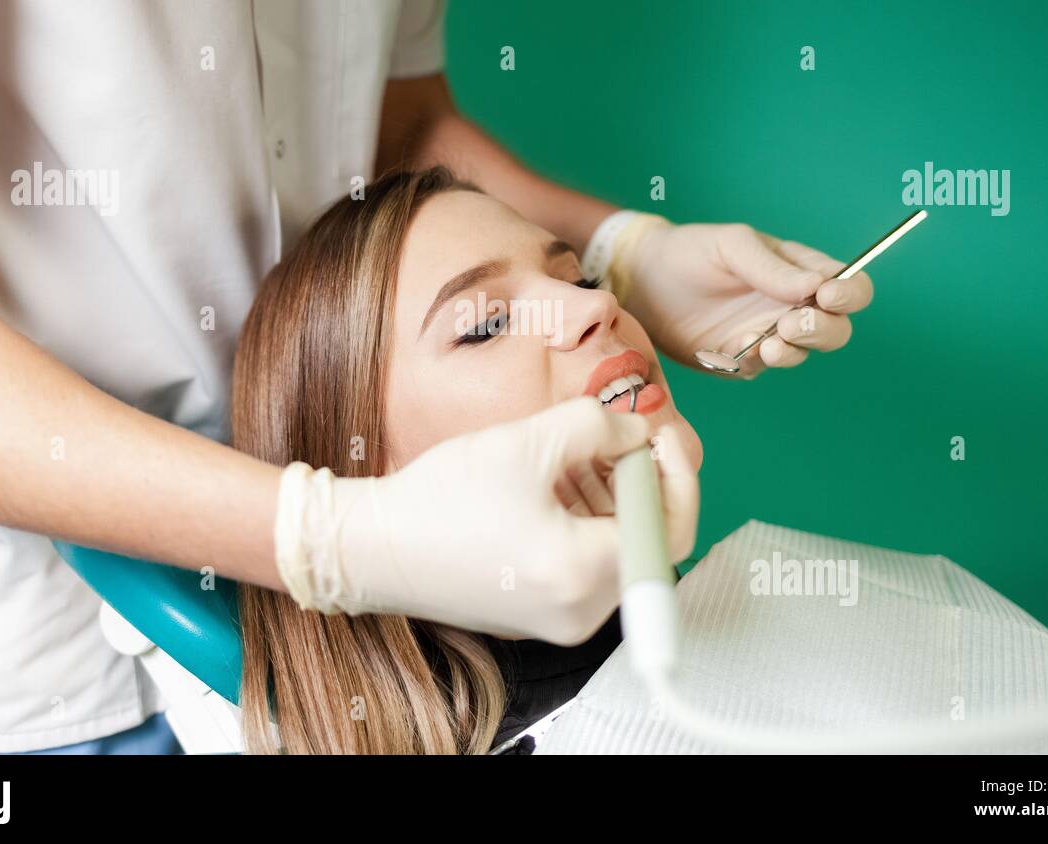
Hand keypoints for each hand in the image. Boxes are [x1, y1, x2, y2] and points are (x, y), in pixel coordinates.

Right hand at [277, 398, 698, 644]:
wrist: (370, 550)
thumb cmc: (443, 499)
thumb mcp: (528, 442)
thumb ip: (599, 427)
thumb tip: (637, 433)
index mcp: (585, 572)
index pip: (671, 530)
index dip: (677, 475)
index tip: (658, 434)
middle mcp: (581, 612)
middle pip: (645, 543)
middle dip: (636, 481)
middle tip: (617, 434)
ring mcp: (558, 620)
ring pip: (613, 553)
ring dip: (608, 499)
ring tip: (580, 451)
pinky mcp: (535, 616)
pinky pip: (583, 567)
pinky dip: (583, 523)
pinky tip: (556, 482)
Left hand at [619, 222, 873, 376]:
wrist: (642, 279)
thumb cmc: (691, 251)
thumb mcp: (733, 246)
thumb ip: (773, 267)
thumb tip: (819, 286)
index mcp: (800, 270)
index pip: (848, 286)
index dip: (850, 293)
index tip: (829, 295)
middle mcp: (790, 305)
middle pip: (836, 328)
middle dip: (823, 329)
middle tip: (793, 322)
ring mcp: (766, 334)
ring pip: (803, 352)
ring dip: (793, 350)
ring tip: (769, 343)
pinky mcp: (739, 359)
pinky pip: (759, 368)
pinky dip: (756, 361)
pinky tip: (740, 349)